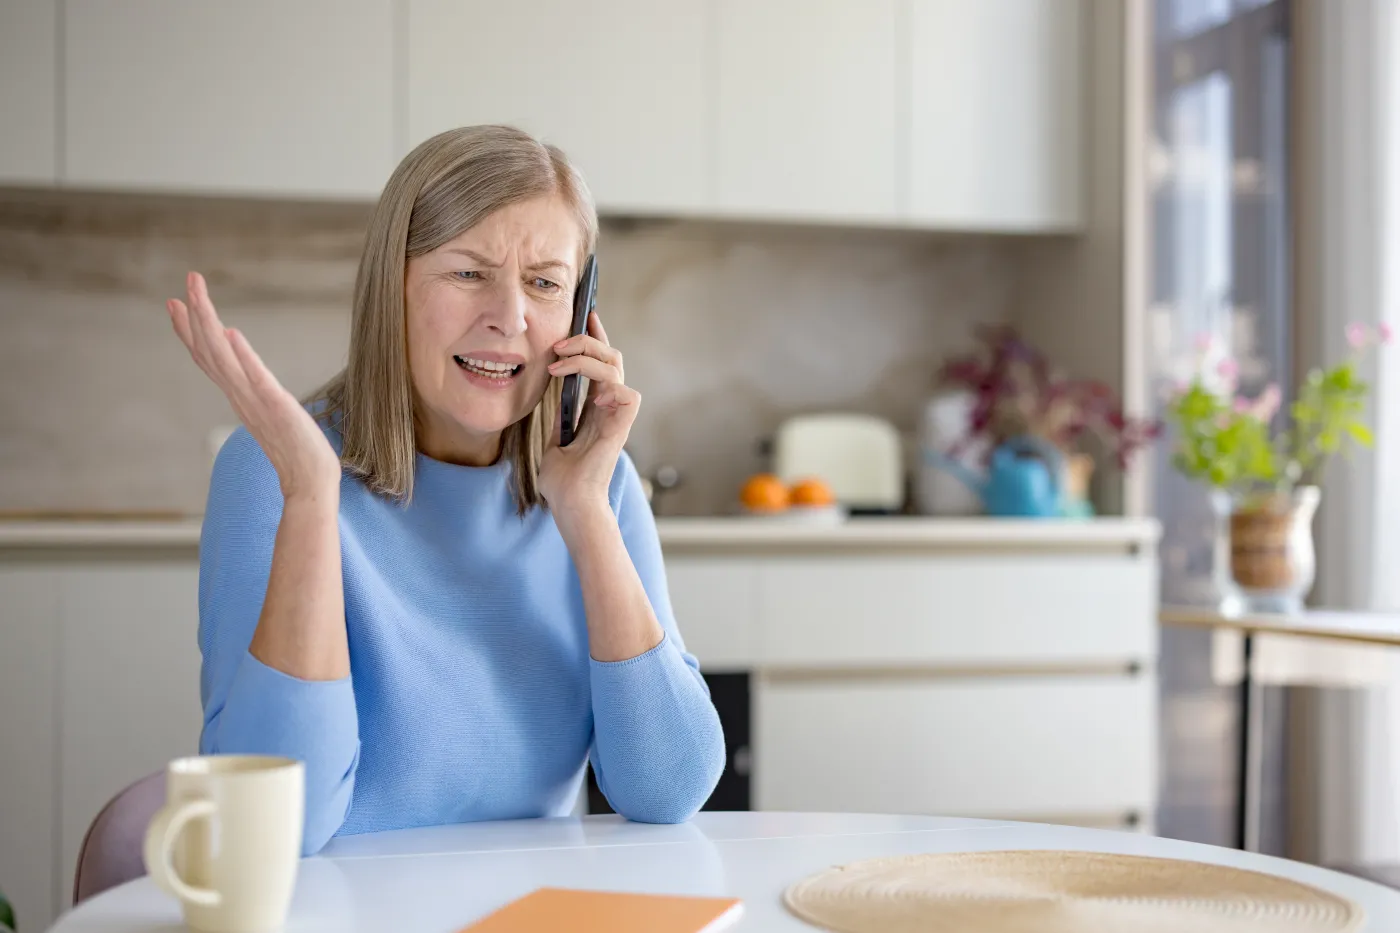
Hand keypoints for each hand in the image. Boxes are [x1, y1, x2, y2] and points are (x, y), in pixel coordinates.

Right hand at [167, 271, 340, 499]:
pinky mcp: (277, 408)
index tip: (175, 303)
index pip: (208, 359)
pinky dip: (243, 356)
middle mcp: (241, 397)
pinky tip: (231, 332)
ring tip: (197, 295)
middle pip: (210, 351)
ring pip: (224, 358)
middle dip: (196, 315)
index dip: (190, 331)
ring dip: (209, 324)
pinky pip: (256, 378)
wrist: (310, 485)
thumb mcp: (272, 417)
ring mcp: (256, 402)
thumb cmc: (297, 454)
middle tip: (188, 281)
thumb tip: (246, 370)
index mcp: (239, 397)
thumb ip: (256, 395)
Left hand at [538, 312, 638, 522]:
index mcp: (596, 406)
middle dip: (587, 338)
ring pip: (615, 365)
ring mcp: (618, 414)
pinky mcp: (622, 424)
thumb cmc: (561, 479)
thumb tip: (548, 384)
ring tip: (558, 358)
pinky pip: (624, 389)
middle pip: (610, 355)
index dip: (594, 336)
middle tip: (560, 340)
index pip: (600, 361)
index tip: (583, 313)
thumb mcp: (553, 435)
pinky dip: (602, 380)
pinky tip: (575, 384)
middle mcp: (610, 406)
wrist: (570, 503)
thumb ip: (560, 412)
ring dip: (586, 355)